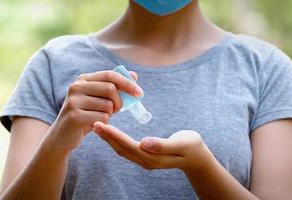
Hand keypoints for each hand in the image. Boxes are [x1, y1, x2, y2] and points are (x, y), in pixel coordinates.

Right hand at [46, 70, 141, 151]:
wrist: (63, 136)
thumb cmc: (86, 116)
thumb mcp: (99, 100)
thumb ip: (114, 88)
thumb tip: (134, 75)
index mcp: (83, 79)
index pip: (110, 75)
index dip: (127, 83)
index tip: (140, 93)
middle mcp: (76, 87)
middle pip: (110, 89)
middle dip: (119, 102)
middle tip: (116, 110)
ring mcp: (74, 101)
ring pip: (107, 105)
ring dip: (109, 115)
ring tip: (99, 118)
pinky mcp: (74, 116)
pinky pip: (102, 118)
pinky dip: (103, 123)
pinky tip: (94, 125)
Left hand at [92, 122, 213, 171]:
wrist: (197, 157)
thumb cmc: (191, 147)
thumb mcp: (182, 144)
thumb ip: (163, 144)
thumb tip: (144, 143)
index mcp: (152, 157)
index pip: (128, 145)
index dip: (114, 136)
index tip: (101, 125)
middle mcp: (145, 160)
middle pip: (121, 148)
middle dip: (107, 137)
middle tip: (94, 123)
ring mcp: (144, 159)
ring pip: (122, 149)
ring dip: (109, 139)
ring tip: (98, 126)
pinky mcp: (145, 155)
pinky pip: (126, 148)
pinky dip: (116, 140)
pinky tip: (110, 131)